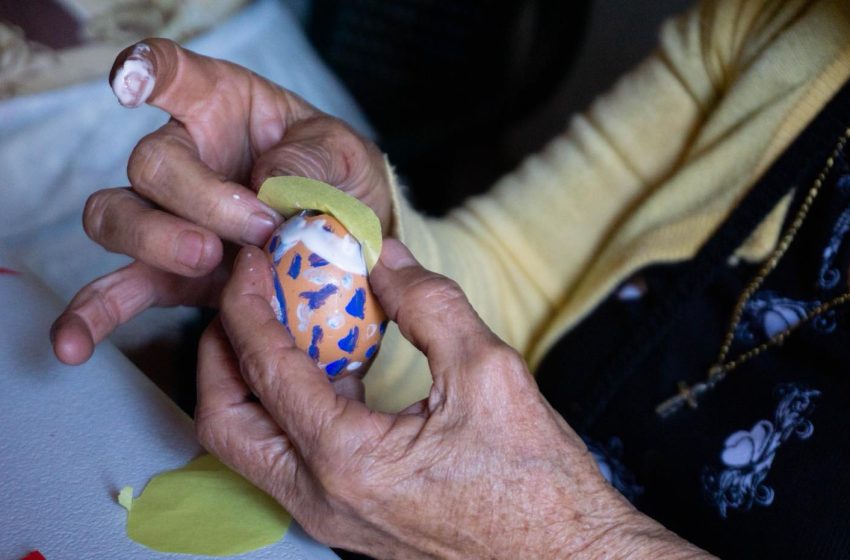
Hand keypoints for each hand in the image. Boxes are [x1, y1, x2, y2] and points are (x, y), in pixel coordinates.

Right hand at [51, 39, 390, 364]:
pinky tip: (76, 343)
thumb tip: (268, 186)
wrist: (347, 247)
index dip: (148, 71)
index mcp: (223, 110)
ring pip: (117, 217)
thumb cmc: (338, 184)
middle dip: (199, 199)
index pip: (175, 74)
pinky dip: (95, 315)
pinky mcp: (168, 271)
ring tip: (207, 261)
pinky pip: (119, 288)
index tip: (135, 84)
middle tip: (257, 230)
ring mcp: (169, 215)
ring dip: (155, 242)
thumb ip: (312, 162)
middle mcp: (185, 157)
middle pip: (150, 163)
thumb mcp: (344, 158)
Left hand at [195, 239, 709, 558]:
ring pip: (251, 448)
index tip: (252, 262)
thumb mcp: (488, 370)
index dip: (249, 305)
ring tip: (277, 325)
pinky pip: (291, 459)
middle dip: (220, 353)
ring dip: (250, 382)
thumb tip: (384, 258)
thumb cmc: (535, 480)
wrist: (564, 555)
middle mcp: (322, 498)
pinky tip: (326, 366)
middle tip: (243, 300)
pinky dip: (289, 408)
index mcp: (348, 460)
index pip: (267, 370)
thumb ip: (428, 304)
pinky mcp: (348, 518)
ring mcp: (330, 515)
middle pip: (226, 423)